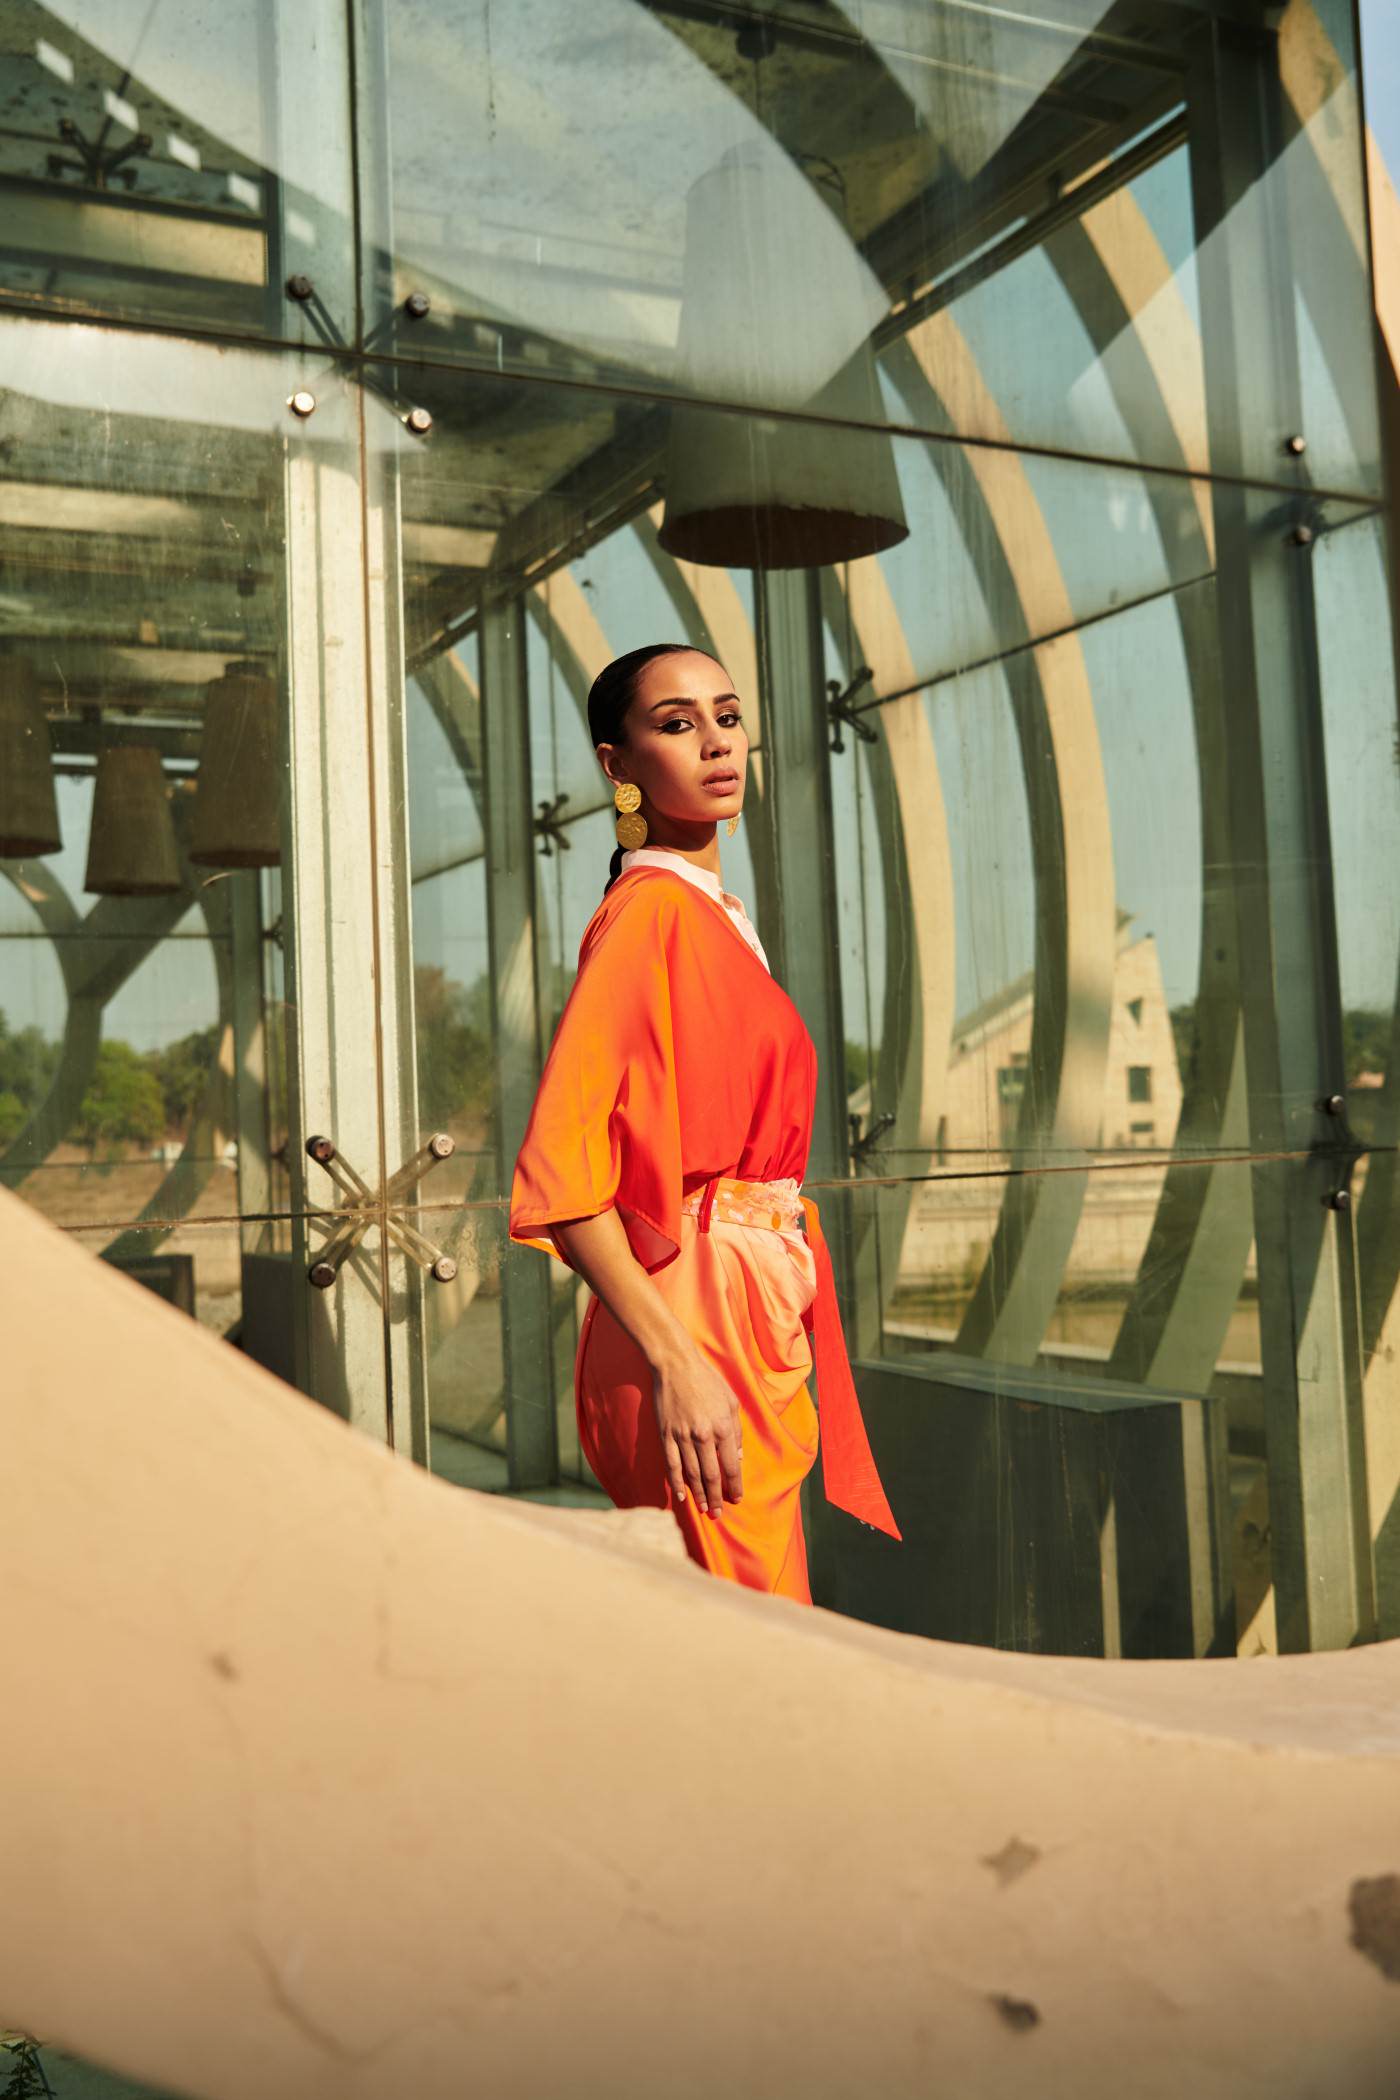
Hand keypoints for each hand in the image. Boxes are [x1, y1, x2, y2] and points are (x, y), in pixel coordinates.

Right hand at [651, 1346, 743, 1516]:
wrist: (676, 1364)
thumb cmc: (708, 1381)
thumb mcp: (731, 1402)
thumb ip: (736, 1432)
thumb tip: (736, 1458)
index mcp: (723, 1427)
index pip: (731, 1466)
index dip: (734, 1485)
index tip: (736, 1498)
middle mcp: (703, 1435)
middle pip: (711, 1475)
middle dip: (716, 1497)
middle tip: (719, 1514)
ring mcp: (682, 1436)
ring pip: (692, 1474)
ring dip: (698, 1495)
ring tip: (704, 1510)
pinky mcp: (665, 1434)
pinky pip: (671, 1464)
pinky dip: (676, 1482)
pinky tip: (681, 1496)